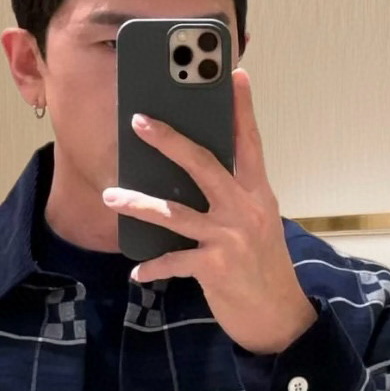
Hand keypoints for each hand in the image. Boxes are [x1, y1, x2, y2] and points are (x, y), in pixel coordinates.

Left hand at [102, 67, 316, 355]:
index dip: (242, 108)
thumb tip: (194, 174)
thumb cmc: (262, 266)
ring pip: (175, 213)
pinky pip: (174, 261)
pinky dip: (153, 267)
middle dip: (169, 140)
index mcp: (258, 193)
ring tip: (110, 197)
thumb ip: (233, 197)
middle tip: (139, 121)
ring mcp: (229, 237)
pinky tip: (136, 272)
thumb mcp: (257, 224)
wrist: (279, 316)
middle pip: (204, 164)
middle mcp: (245, 209)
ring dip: (139, 204)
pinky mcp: (215, 267)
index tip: (235, 74)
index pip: (250, 142)